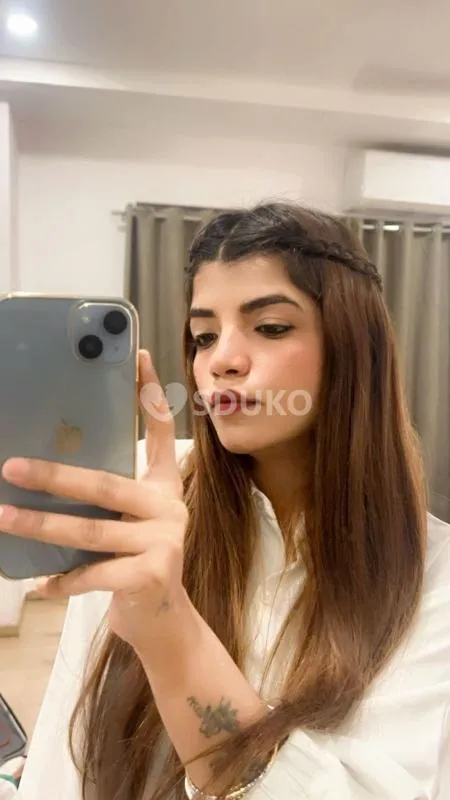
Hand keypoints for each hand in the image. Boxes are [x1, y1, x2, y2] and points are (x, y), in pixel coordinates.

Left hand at [0, 351, 189, 656]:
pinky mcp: (153, 574)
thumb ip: (104, 499)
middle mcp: (170, 506)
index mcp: (164, 485)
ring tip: (4, 519)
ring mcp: (165, 540)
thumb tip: (40, 471)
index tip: (138, 356)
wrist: (163, 619)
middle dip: (54, 477)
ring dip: (41, 527)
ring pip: (91, 530)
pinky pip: (93, 574)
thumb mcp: (127, 522)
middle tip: (11, 469)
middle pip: (106, 484)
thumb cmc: (136, 561)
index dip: (150, 393)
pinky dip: (62, 580)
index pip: (160, 430)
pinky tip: (38, 584)